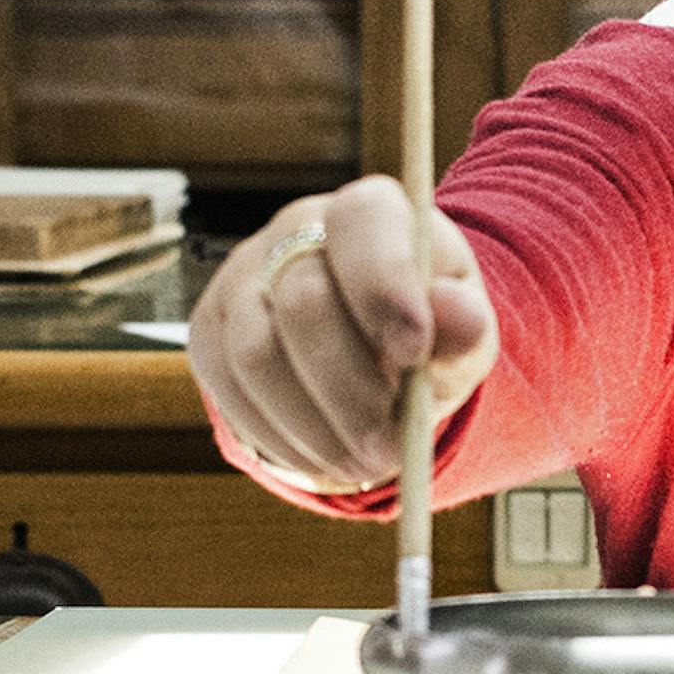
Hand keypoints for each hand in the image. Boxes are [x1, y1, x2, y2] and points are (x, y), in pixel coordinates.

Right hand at [190, 174, 498, 492]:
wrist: (374, 348)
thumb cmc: (427, 331)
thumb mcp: (462, 330)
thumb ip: (465, 324)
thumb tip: (459, 314)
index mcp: (372, 210)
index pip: (362, 221)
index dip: (382, 286)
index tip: (413, 354)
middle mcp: (297, 228)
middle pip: (304, 301)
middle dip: (349, 388)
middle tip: (388, 450)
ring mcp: (243, 277)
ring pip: (258, 355)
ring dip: (314, 425)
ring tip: (364, 463)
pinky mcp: (209, 330)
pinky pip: (229, 389)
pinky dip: (279, 437)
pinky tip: (322, 458)